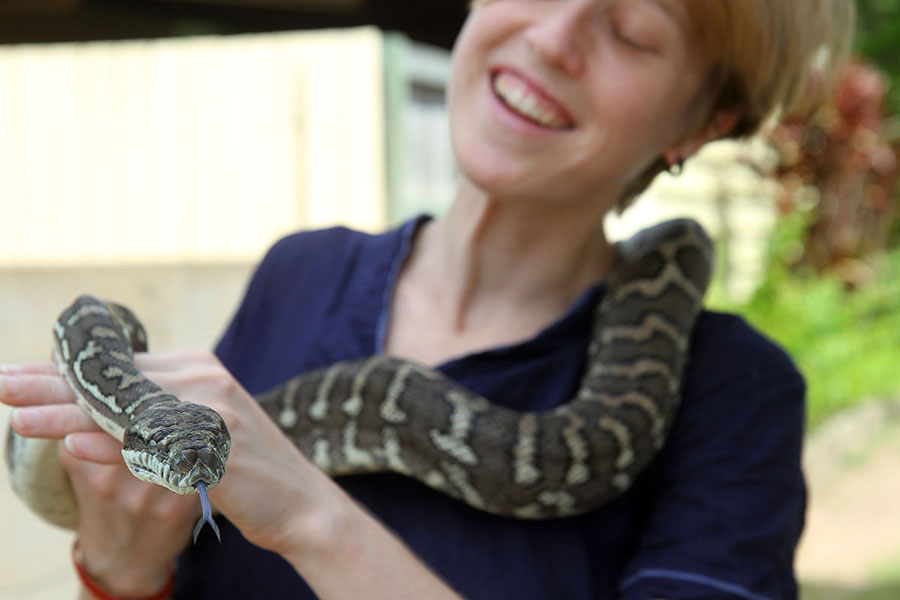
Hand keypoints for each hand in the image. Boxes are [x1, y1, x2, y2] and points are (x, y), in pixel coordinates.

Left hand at [4, 354, 459, 598]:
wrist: (303, 504)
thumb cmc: (247, 470)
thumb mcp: (201, 431)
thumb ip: (157, 414)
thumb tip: (93, 418)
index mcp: (202, 369)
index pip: (122, 367)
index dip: (68, 372)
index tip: (20, 375)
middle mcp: (207, 382)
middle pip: (118, 382)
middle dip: (54, 383)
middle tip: (2, 385)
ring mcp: (215, 413)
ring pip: (128, 410)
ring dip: (68, 414)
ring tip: (18, 416)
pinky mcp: (219, 450)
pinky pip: (154, 447)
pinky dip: (111, 446)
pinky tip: (75, 446)